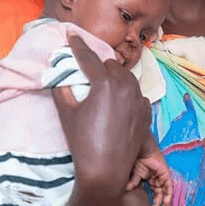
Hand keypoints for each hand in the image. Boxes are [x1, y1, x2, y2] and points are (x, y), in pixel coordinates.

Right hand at [51, 34, 152, 187]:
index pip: (88, 57)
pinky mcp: (146, 113)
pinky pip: (137, 95)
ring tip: (102, 87)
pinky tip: (117, 104)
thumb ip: (62, 88)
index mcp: (105, 83)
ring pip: (127, 77)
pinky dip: (127, 95)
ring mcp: (139, 100)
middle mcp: (125, 86)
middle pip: (110, 64)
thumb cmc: (82, 142)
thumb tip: (58, 74)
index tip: (72, 35)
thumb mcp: (67, 113)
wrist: (105, 171)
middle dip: (98, 66)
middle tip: (87, 73)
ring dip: (115, 78)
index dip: (78, 45)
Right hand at [125, 139, 172, 205]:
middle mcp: (157, 179)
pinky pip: (169, 186)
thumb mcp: (134, 175)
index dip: (153, 202)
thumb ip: (133, 183)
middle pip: (160, 194)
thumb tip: (126, 191)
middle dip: (159, 205)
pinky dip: (168, 194)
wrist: (141, 149)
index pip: (154, 193)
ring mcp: (162, 177)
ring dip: (165, 202)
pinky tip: (166, 202)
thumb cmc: (137, 159)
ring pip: (166, 192)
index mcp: (150, 179)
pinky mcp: (166, 174)